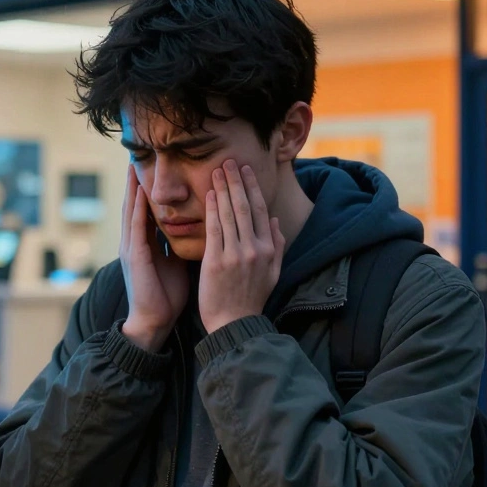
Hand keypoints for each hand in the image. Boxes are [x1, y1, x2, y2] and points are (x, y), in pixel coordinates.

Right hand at [120, 164, 190, 351]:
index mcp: (144, 244)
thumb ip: (177, 245)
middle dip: (134, 183)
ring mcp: (131, 248)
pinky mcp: (134, 256)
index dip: (145, 191)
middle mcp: (134, 242)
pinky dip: (138, 209)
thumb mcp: (174, 263)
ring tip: (133, 168)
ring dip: (132, 189)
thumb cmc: (165, 295)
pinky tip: (140, 193)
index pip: (145, 211)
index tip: (149, 170)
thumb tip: (194, 229)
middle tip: (134, 159)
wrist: (154, 321)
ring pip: (131, 211)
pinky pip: (136, 227)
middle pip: (133, 206)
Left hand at [199, 160, 284, 333]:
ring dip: (223, 190)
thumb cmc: (251, 299)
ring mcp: (236, 255)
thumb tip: (274, 219)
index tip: (245, 171)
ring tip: (217, 171)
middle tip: (229, 161)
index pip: (260, 211)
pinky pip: (215, 229)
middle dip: (236, 181)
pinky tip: (209, 195)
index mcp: (269, 249)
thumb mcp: (273, 272)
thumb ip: (277, 245)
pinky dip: (212, 210)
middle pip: (245, 207)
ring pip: (229, 214)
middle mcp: (254, 249)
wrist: (235, 324)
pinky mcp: (217, 262)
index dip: (252, 188)